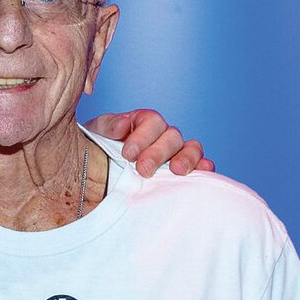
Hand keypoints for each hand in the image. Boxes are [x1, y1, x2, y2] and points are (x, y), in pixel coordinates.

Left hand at [86, 108, 213, 177]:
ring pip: (190, 148)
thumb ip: (107, 126)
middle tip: (143, 169)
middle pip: (172, 137)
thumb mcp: (95, 134)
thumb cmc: (95, 150)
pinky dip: (203, 167)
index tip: (128, 154)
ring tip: (177, 170)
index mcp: (143, 123)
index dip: (143, 136)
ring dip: (186, 158)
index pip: (153, 122)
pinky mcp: (179, 173)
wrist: (95, 177)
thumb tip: (123, 126)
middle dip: (158, 153)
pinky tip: (203, 171)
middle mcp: (162, 136)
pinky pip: (199, 166)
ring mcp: (174, 154)